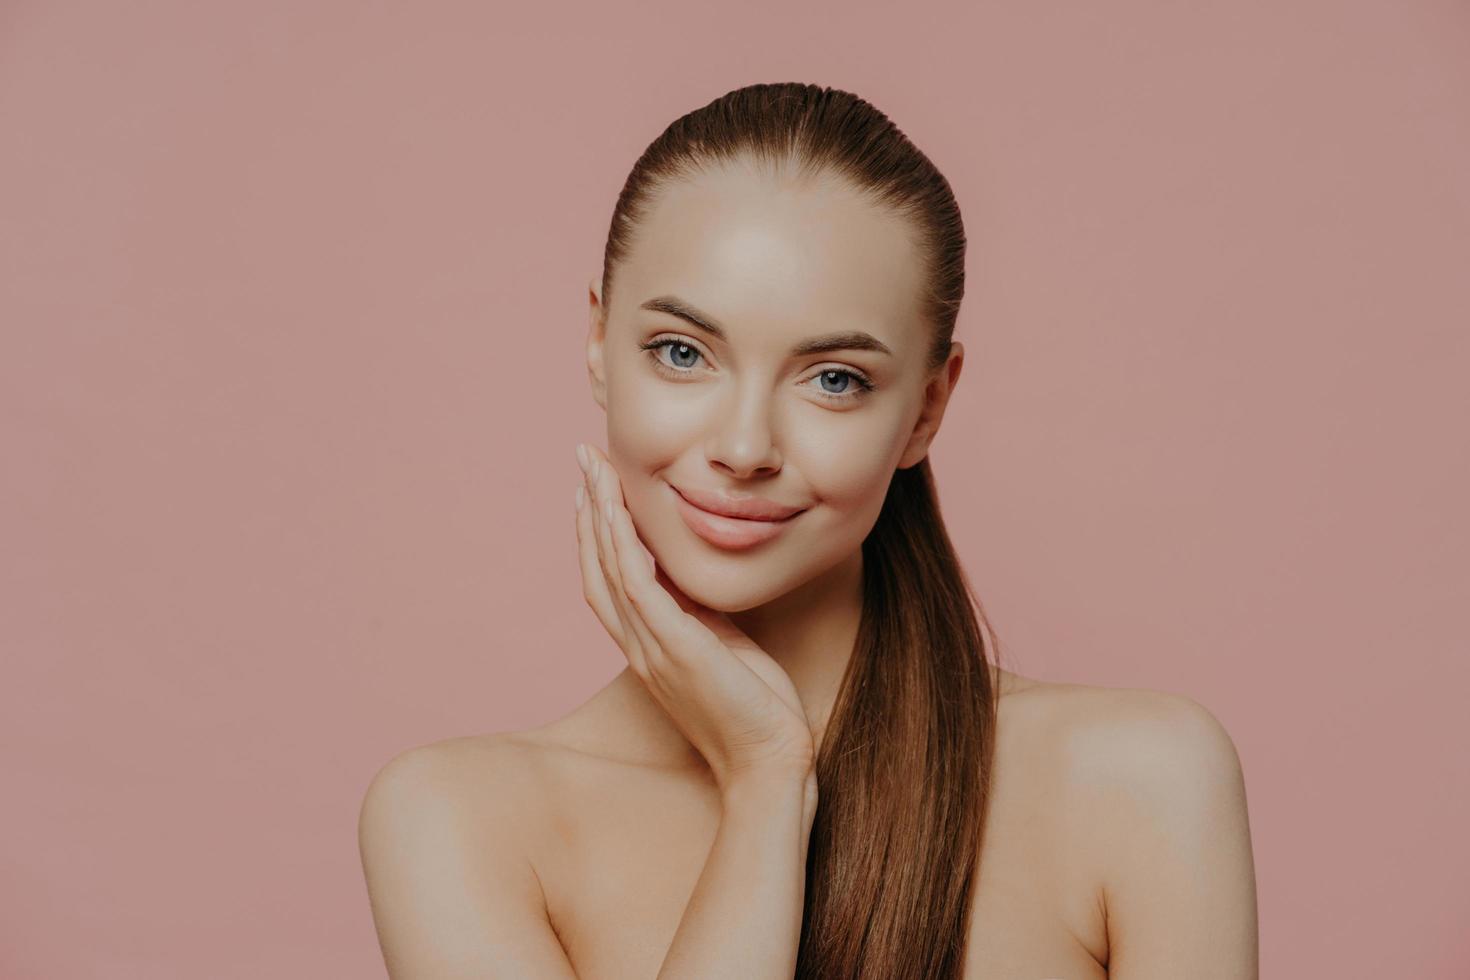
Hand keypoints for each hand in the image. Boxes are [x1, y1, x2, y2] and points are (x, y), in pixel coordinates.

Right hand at [574, 443, 815, 787]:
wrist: (768, 762)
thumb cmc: (754, 710)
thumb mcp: (721, 647)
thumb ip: (699, 615)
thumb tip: (695, 579)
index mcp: (648, 646)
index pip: (608, 579)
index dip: (597, 532)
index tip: (594, 489)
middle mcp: (639, 646)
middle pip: (597, 566)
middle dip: (589, 510)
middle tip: (583, 461)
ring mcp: (653, 648)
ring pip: (610, 569)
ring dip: (599, 515)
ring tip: (593, 470)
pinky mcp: (677, 649)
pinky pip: (640, 588)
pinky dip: (624, 546)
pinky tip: (619, 512)